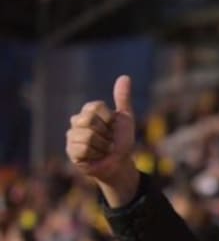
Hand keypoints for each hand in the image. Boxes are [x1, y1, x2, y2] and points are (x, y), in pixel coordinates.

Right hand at [65, 75, 139, 204]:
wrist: (120, 163)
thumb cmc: (122, 141)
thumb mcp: (125, 119)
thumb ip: (123, 98)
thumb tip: (125, 77)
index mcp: (88, 111)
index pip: (95, 107)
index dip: (109, 119)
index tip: (112, 126)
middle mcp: (77, 121)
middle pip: (89, 120)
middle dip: (105, 133)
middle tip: (108, 139)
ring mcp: (72, 136)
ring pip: (86, 135)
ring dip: (102, 145)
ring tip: (103, 149)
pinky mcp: (71, 151)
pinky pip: (82, 148)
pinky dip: (95, 154)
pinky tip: (96, 156)